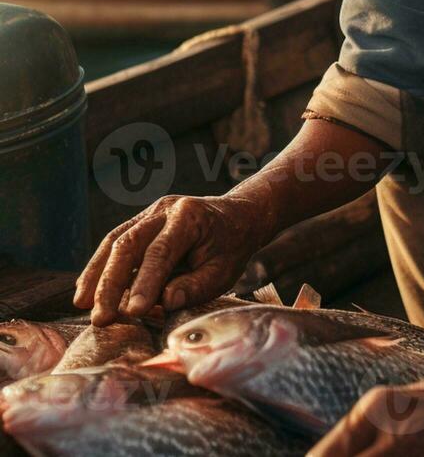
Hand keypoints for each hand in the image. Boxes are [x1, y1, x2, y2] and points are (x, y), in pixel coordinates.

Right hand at [74, 190, 273, 325]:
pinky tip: (87, 290)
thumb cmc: (231, 247)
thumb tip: (163, 303)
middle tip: (101, 318)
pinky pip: (115, 242)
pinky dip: (100, 266)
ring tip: (82, 305)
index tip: (133, 312)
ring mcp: (151, 212)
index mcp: (190, 217)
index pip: (161, 251)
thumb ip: (195, 286)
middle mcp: (166, 209)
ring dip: (96, 274)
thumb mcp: (223, 271)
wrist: (237, 217)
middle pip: (129, 243)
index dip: (145, 282)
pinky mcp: (141, 221)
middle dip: (111, 283)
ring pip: (115, 240)